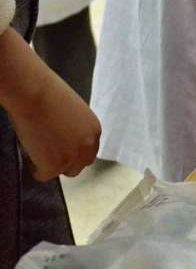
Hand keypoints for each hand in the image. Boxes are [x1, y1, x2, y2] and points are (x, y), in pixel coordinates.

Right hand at [0, 29, 99, 180]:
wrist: (33, 93)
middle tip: (47, 153)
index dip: (73, 153)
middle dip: (64, 162)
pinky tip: (29, 155)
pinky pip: (44, 176)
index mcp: (94, 130)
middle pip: (79, 165)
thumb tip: (64, 140)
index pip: (89, 152)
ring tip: (36, 152)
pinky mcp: (54, 166)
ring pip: (62, 172)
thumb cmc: (47, 94)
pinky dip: (35, 169)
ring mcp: (72, 157)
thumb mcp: (73, 112)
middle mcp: (88, 145)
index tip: (60, 151)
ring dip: (50, 165)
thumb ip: (75, 129)